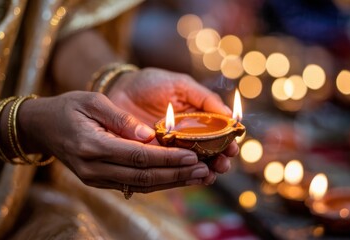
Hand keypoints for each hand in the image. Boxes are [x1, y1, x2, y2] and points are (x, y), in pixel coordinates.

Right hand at [19, 91, 213, 192]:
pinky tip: (177, 178)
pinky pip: (133, 185)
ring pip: (140, 186)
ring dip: (171, 182)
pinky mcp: (100, 180)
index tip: (192, 155)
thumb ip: (120, 118)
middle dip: (175, 174)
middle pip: (143, 176)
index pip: (137, 156)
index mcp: (92, 145)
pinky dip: (157, 183)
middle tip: (203, 170)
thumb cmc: (68, 108)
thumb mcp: (92, 101)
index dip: (167, 158)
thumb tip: (148, 135)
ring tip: (197, 176)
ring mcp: (96, 178)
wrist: (42, 127)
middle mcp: (94, 168)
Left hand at [107, 68, 238, 182]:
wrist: (116, 90)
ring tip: (211, 173)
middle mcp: (187, 136)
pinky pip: (172, 171)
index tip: (232, 146)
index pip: (218, 133)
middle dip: (220, 160)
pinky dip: (185, 176)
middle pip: (210, 152)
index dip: (228, 141)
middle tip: (223, 163)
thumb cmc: (150, 84)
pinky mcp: (154, 159)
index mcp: (196, 119)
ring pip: (194, 164)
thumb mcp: (179, 85)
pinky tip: (195, 178)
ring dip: (207, 171)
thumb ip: (203, 97)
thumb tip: (230, 113)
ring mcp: (171, 150)